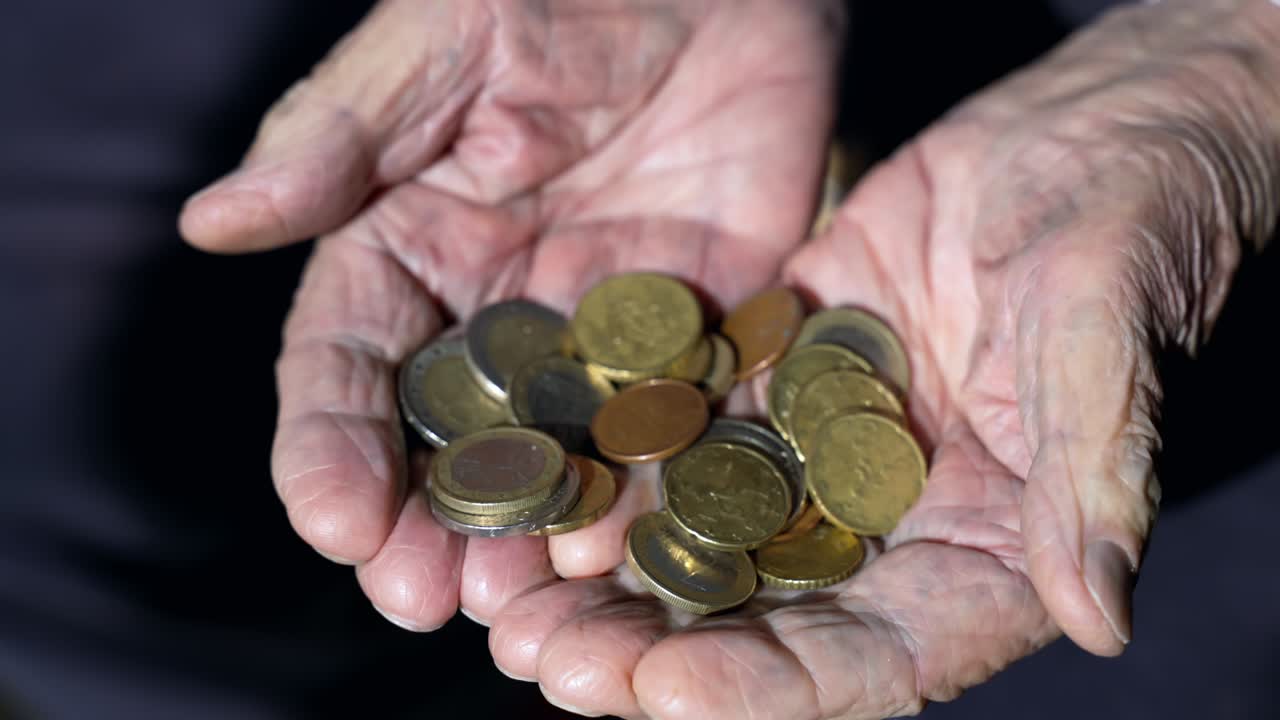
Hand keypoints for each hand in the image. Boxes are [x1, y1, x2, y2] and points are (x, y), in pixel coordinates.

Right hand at [179, 0, 841, 631]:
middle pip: (450, 435)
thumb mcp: (441, 42)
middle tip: (419, 598)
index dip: (331, 444)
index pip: (350, 362)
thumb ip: (341, 136)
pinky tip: (638, 539)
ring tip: (520, 597)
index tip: (332, 520)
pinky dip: (657, 482)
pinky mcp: (699, 333)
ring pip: (557, 451)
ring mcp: (601, 331)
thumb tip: (214, 224)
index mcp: (412, 245)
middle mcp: (498, 307)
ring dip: (535, 529)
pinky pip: (675, 421)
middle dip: (429, 520)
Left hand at [484, 1, 1279, 716]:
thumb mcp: (1106, 341)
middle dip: (653, 652)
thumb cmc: (1126, 236)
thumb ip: (1097, 474)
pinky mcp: (781, 387)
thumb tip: (1102, 618)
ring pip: (709, 542)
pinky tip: (545, 478)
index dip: (770, 687)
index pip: (877, 660)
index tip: (663, 689)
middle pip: (767, 624)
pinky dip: (621, 466)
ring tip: (513, 601)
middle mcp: (894, 528)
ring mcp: (826, 459)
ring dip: (611, 578)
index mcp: (988, 554)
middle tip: (546, 662)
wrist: (1079, 141)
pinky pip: (690, 438)